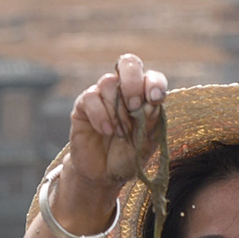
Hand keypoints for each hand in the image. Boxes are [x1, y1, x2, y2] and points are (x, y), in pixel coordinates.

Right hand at [67, 54, 167, 187]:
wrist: (103, 174)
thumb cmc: (129, 157)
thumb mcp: (146, 144)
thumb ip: (151, 123)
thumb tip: (151, 103)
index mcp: (145, 97)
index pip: (152, 77)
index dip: (154, 82)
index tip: (155, 99)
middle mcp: (124, 90)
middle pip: (129, 63)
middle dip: (133, 83)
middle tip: (134, 107)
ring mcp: (103, 95)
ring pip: (108, 82)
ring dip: (117, 110)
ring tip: (120, 133)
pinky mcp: (83, 105)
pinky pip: (91, 97)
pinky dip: (101, 116)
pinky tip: (107, 131)